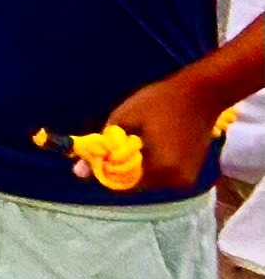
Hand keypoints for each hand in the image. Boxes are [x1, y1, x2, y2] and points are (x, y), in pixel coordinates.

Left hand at [105, 68, 232, 196]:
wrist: (201, 93)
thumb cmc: (160, 101)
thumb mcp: (124, 118)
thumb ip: (104, 147)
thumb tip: (78, 171)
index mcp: (162, 169)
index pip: (123, 184)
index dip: (105, 171)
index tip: (95, 155)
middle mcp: (177, 182)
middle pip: (136, 184)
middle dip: (119, 168)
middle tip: (111, 146)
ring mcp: (187, 179)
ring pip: (149, 180)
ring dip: (135, 167)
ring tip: (132, 142)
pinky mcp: (191, 173)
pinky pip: (162, 175)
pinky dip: (150, 165)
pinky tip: (148, 145)